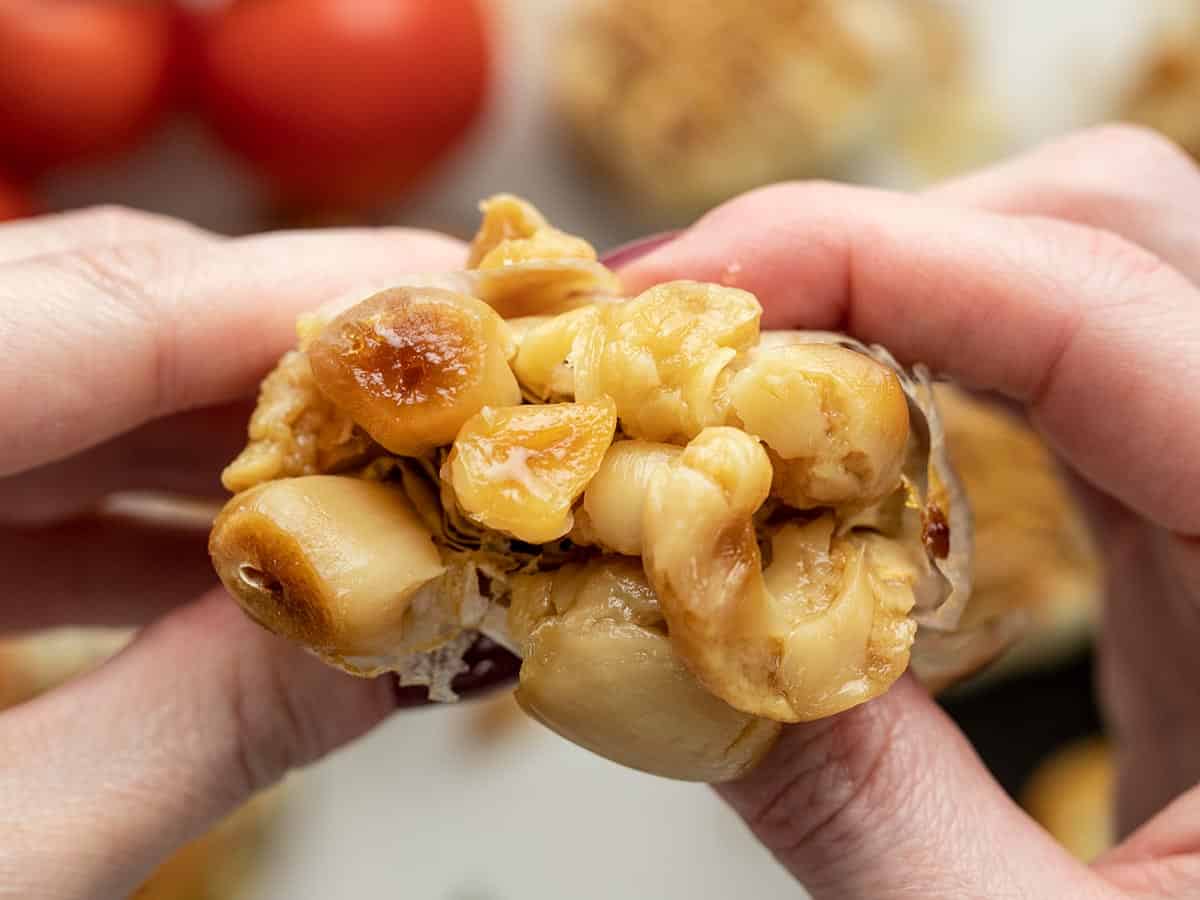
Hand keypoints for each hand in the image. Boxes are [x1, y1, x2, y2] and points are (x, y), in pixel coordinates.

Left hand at [0, 209, 516, 898]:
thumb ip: (190, 740)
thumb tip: (401, 642)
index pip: (94, 309)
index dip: (306, 295)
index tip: (469, 302)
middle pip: (80, 305)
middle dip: (287, 344)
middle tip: (454, 383)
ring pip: (56, 372)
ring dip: (230, 422)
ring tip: (383, 471)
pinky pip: (12, 458)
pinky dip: (141, 495)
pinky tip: (250, 549)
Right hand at [619, 125, 1199, 898]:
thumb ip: (865, 808)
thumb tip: (672, 637)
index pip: (1104, 307)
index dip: (872, 257)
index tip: (687, 293)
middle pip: (1100, 236)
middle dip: (870, 248)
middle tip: (691, 326)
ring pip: (1068, 285)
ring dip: (879, 297)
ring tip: (730, 370)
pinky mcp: (1174, 538)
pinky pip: (1045, 384)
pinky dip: (909, 373)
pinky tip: (820, 433)